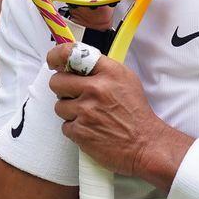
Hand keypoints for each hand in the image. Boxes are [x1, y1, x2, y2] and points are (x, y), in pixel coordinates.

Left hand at [46, 43, 190, 178]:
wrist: (146, 144)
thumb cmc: (136, 113)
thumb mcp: (126, 80)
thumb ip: (102, 70)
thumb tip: (75, 65)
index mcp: (109, 72)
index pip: (72, 54)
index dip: (57, 56)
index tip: (53, 61)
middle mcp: (96, 89)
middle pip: (57, 81)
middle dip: (62, 88)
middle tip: (73, 95)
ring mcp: (86, 111)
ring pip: (59, 105)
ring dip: (69, 111)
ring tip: (88, 116)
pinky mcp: (80, 131)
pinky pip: (65, 126)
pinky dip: (75, 129)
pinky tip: (90, 129)